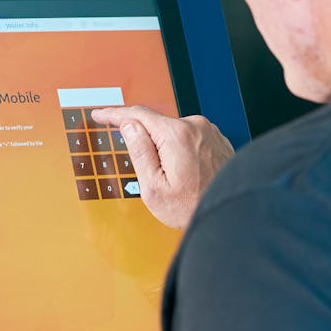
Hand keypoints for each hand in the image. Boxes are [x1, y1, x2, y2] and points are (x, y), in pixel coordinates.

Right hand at [91, 106, 233, 228]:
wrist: (230, 216)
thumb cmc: (193, 207)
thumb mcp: (153, 187)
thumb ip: (139, 152)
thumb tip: (129, 126)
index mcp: (176, 135)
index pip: (137, 115)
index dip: (114, 114)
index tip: (100, 114)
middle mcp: (195, 127)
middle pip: (157, 126)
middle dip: (146, 144)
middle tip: (151, 175)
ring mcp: (209, 132)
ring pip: (174, 134)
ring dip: (166, 150)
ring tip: (176, 182)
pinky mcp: (217, 140)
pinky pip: (191, 140)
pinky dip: (182, 152)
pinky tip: (188, 176)